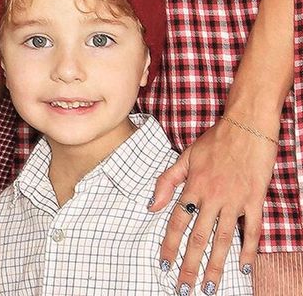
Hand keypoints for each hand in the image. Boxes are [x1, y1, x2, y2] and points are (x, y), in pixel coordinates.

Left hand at [151, 117, 276, 292]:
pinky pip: (252, 230)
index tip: (164, 265)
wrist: (246, 126)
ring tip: (209, 286)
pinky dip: (249, 249)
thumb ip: (168, 180)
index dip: (170, 244)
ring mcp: (234, 200)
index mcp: (193, 185)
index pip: (177, 221)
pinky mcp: (254, 200)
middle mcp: (211, 196)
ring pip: (223, 239)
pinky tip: (243, 267)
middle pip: (198, 236)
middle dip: (189, 264)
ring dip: (215, 264)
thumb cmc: (215, 140)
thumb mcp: (186, 155)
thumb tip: (152, 204)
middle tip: (184, 288)